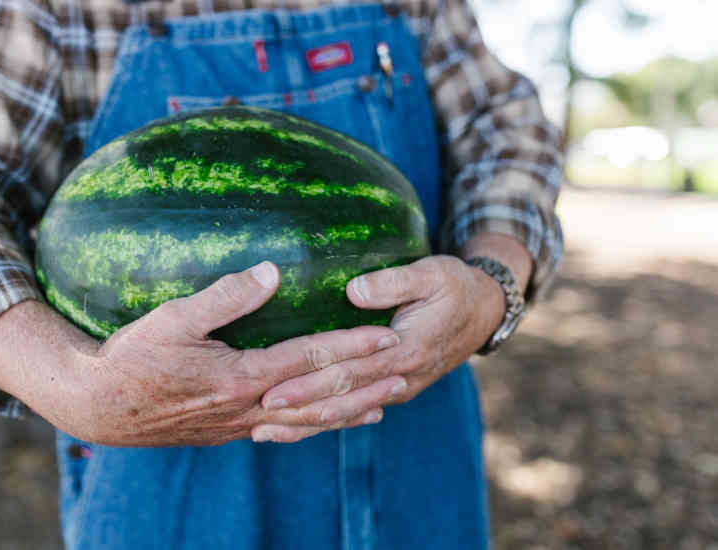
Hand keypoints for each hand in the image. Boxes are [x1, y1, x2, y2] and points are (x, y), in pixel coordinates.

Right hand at [46, 262, 404, 446]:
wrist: (99, 407)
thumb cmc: (132, 357)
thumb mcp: (172, 319)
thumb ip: (225, 297)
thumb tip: (272, 272)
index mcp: (241, 376)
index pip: (310, 360)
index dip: (351, 346)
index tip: (386, 334)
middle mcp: (249, 407)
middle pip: (320, 397)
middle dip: (365, 382)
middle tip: (404, 370)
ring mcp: (241, 424)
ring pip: (308, 422)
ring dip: (349, 411)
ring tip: (385, 402)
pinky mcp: (231, 431)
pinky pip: (286, 431)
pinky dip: (316, 426)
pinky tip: (330, 421)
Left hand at [255, 255, 506, 440]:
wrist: (485, 311)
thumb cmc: (455, 286)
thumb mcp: (432, 273)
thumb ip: (393, 283)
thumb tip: (352, 291)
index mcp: (406, 350)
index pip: (349, 372)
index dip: (310, 383)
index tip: (272, 388)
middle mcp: (401, 378)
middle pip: (342, 400)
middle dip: (299, 410)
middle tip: (257, 417)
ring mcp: (399, 388)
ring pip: (347, 414)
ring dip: (307, 425)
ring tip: (266, 433)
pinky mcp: (395, 389)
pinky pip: (356, 411)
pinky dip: (328, 422)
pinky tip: (300, 428)